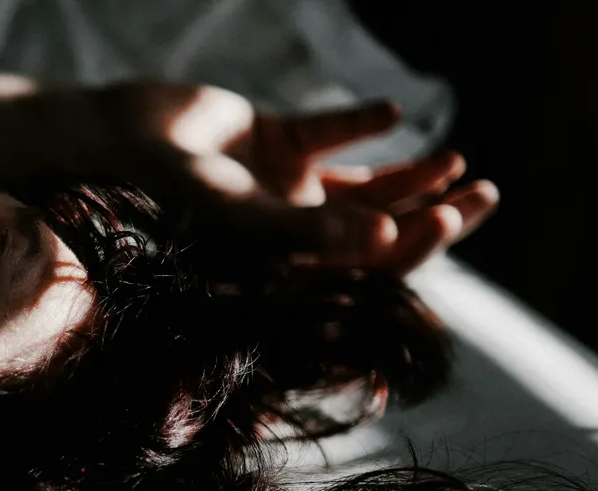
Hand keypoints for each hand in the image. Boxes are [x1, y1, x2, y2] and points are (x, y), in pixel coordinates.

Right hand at [84, 82, 497, 273]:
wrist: (111, 139)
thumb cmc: (162, 190)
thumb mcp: (240, 214)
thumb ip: (309, 227)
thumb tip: (388, 236)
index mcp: (283, 266)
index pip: (363, 270)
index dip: (411, 250)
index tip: (447, 220)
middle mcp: (291, 232)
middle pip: (377, 229)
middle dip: (434, 215)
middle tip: (486, 195)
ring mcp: (284, 186)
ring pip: (364, 185)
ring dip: (413, 175)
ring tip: (456, 161)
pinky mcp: (275, 140)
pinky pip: (328, 135)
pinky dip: (359, 123)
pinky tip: (390, 114)